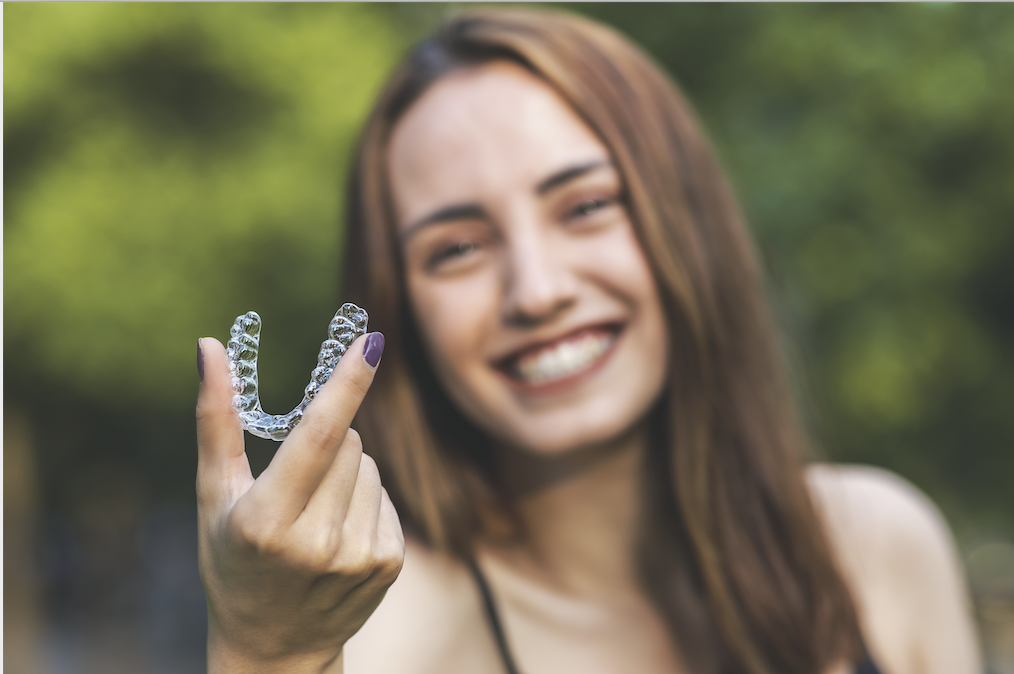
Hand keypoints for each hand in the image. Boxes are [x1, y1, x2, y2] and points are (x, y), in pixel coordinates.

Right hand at [196, 333, 403, 672]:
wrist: (273, 646)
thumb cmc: (232, 560)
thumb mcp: (213, 495)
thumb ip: (216, 419)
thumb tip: (210, 346)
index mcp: (266, 521)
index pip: (317, 436)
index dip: (346, 384)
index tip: (371, 341)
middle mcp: (316, 542)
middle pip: (347, 442)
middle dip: (326, 441)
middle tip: (296, 482)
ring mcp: (358, 556)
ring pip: (369, 465)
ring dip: (346, 472)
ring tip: (314, 515)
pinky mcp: (389, 563)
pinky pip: (385, 495)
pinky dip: (364, 500)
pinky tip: (337, 533)